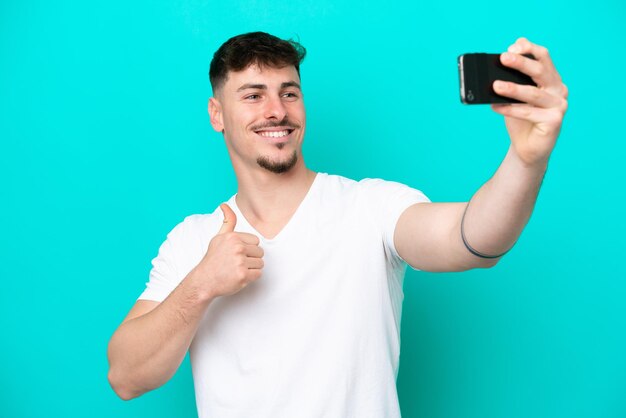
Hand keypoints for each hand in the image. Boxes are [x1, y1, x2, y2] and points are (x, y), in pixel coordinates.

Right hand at [196, 203, 263, 297]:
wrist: (204, 281)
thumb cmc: (213, 260)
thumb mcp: (218, 237)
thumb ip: (227, 221)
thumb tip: (224, 205)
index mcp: (233, 237)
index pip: (256, 241)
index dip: (248, 249)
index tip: (236, 254)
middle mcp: (237, 247)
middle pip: (260, 252)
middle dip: (251, 258)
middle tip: (236, 263)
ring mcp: (240, 262)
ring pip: (260, 263)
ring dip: (251, 268)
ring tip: (237, 269)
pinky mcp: (243, 275)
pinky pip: (258, 274)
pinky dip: (251, 277)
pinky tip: (239, 276)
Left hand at [491, 37, 568, 167]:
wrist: (527, 148)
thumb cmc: (520, 119)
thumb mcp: (514, 97)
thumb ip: (510, 81)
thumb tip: (493, 69)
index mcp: (551, 79)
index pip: (543, 57)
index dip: (529, 49)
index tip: (512, 47)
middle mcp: (559, 89)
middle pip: (540, 71)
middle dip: (521, 62)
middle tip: (503, 58)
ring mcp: (559, 105)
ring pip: (533, 94)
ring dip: (512, 88)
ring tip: (495, 85)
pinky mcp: (554, 121)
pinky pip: (529, 113)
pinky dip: (510, 109)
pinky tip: (495, 107)